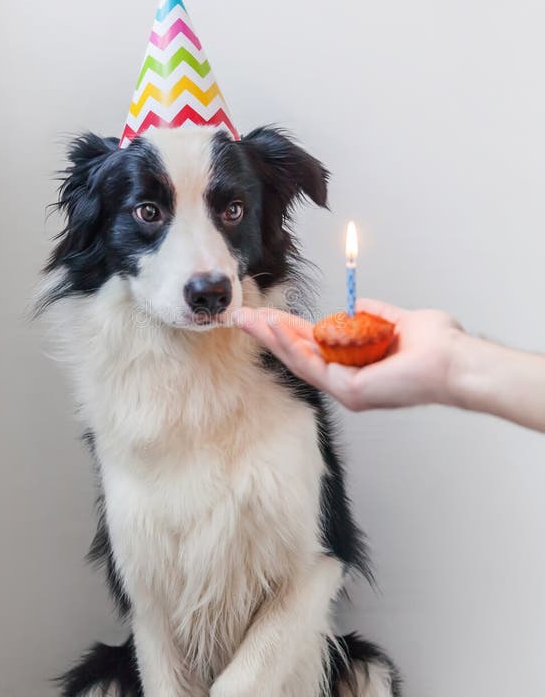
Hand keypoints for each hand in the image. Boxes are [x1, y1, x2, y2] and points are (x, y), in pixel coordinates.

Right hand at [229, 299, 463, 411]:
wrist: (455, 360)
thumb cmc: (438, 347)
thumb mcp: (397, 320)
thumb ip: (373, 314)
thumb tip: (355, 305)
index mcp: (355, 367)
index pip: (313, 346)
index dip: (287, 330)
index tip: (266, 314)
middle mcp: (347, 382)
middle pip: (297, 356)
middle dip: (268, 335)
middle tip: (241, 318)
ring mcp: (346, 389)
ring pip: (297, 361)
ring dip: (271, 338)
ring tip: (248, 320)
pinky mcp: (348, 390)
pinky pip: (311, 364)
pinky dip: (290, 344)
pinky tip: (275, 327)